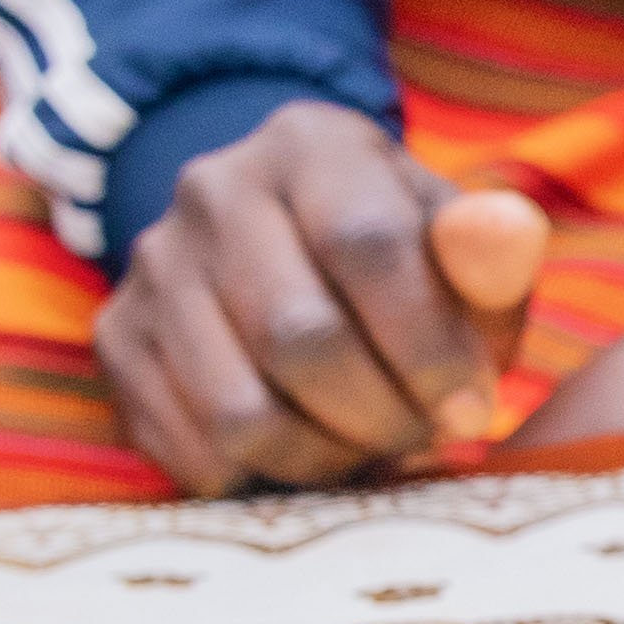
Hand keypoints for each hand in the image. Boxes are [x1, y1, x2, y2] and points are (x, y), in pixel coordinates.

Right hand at [94, 104, 549, 492]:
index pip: (365, 245)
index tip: (471, 408)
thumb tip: (503, 234)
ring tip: (369, 446)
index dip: (428, 346)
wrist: (291, 255)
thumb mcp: (460, 250)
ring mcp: (153, 266)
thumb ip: (492, 251)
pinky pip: (191, 451)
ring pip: (239, 411)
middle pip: (298, 337)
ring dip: (325, 458)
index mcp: (312, 144)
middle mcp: (213, 190)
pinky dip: (264, 478)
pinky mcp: (120, 340)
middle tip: (421, 435)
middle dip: (381, 415)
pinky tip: (308, 451)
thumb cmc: (402, 266)